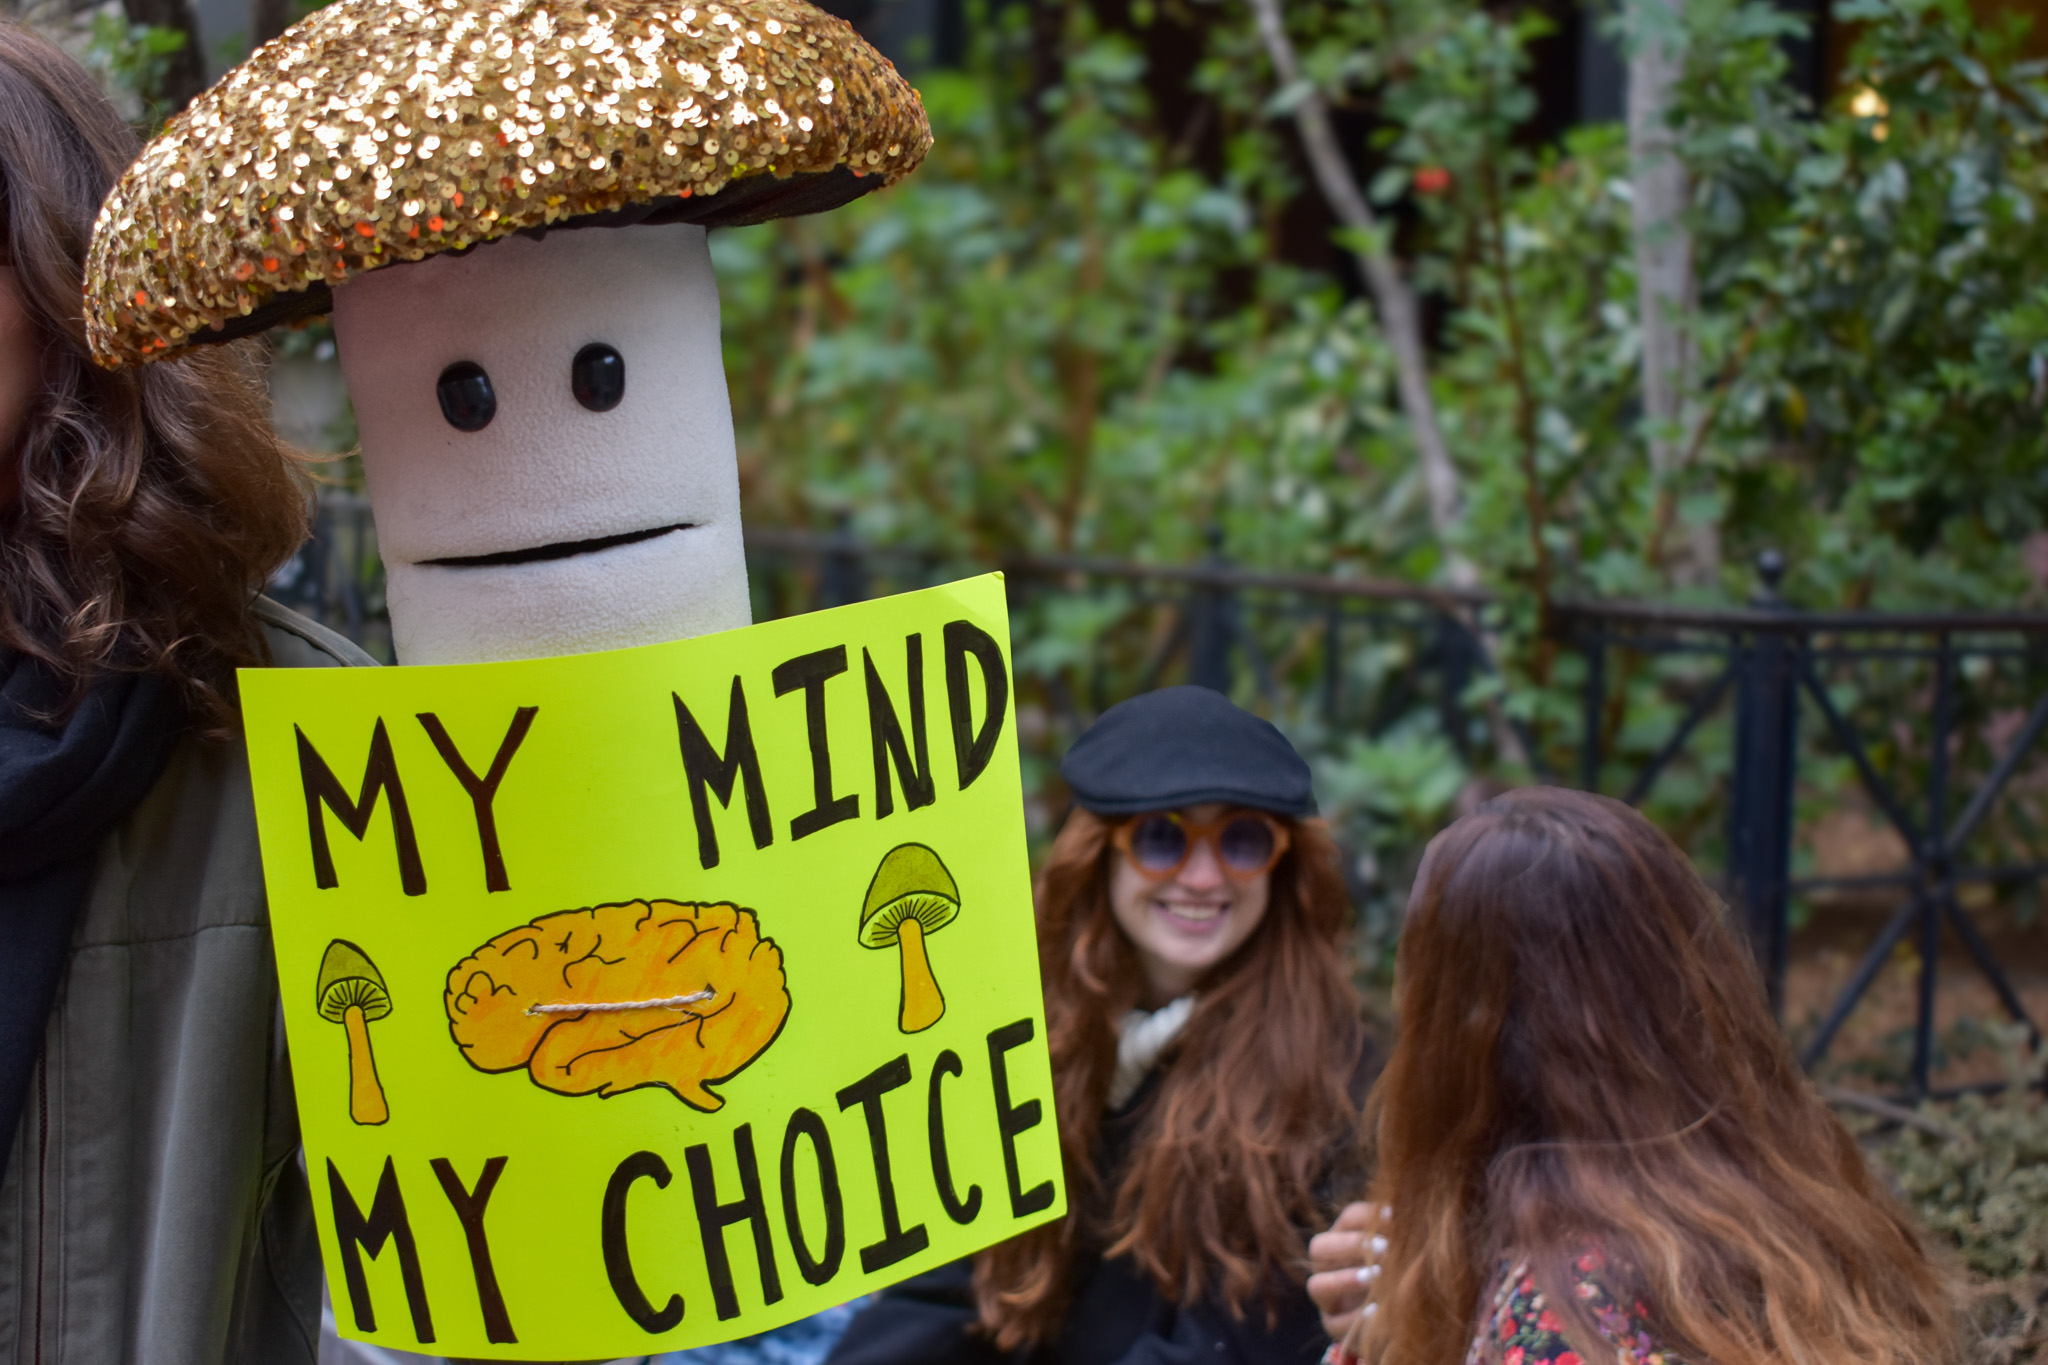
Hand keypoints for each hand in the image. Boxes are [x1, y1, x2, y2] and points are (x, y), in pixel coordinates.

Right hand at [1307, 1201, 1388, 1348]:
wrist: (1396, 1319)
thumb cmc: (1401, 1276)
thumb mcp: (1402, 1252)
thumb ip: (1399, 1233)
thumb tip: (1400, 1212)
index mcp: (1347, 1239)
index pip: (1349, 1219)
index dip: (1368, 1216)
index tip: (1394, 1217)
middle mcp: (1328, 1267)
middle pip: (1319, 1247)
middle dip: (1351, 1245)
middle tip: (1386, 1248)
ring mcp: (1328, 1299)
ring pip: (1317, 1285)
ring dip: (1345, 1280)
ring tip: (1375, 1277)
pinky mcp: (1334, 1327)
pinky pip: (1335, 1323)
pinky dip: (1356, 1317)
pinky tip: (1378, 1309)